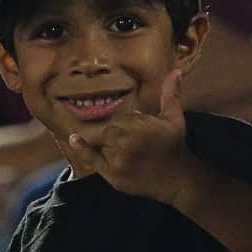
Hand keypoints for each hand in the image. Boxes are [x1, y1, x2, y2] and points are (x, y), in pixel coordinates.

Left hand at [65, 69, 190, 203]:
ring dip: (112, 145)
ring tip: (133, 154)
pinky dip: (81, 148)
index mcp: (138, 126)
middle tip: (139, 145)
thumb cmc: (175, 146)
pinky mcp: (112, 174)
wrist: (177, 179)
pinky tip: (73, 139)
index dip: (131, 123)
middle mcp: (125, 142)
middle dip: (122, 134)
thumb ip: (170, 94)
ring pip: (103, 143)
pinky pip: (92, 158)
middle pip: (110, 130)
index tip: (142, 133)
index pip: (122, 118)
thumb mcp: (174, 118)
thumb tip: (175, 71)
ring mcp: (116, 159)